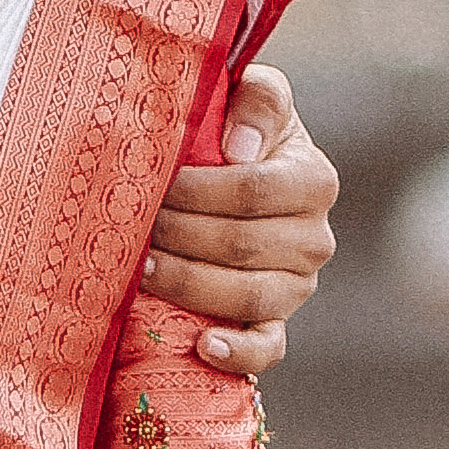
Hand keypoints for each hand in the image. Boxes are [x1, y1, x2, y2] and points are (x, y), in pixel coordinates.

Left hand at [141, 63, 334, 369]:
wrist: (234, 176)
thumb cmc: (234, 130)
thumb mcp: (252, 97)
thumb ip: (257, 99)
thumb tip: (239, 148)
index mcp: (313, 180)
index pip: (255, 192)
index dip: (199, 191)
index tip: (154, 185)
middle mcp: (315, 238)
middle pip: (243, 245)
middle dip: (181, 234)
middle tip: (133, 226)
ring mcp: (298, 285)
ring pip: (250, 296)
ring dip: (190, 283)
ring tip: (143, 268)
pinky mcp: (276, 322)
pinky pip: (267, 348)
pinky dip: (239, 352)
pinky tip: (204, 344)